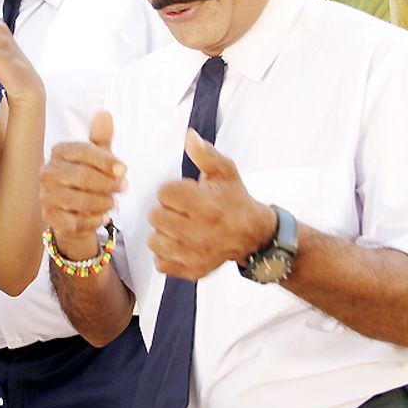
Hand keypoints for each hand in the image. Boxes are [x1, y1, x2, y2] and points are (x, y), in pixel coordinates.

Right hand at [40, 112, 126, 259]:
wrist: (74, 214)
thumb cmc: (87, 181)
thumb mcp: (97, 158)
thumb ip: (101, 138)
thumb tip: (104, 113)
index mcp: (59, 152)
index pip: (82, 151)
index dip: (105, 160)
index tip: (123, 169)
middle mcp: (48, 172)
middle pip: (81, 176)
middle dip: (107, 183)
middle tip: (123, 187)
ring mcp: (46, 195)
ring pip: (78, 200)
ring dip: (101, 203)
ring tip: (112, 202)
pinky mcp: (50, 217)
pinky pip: (75, 221)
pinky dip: (92, 221)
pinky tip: (103, 218)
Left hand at [147, 129, 276, 280]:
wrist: (253, 235)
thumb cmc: (234, 199)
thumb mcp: (225, 172)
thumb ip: (205, 154)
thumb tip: (189, 136)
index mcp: (207, 206)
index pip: (164, 194)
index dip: (172, 191)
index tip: (186, 194)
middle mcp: (200, 233)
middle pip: (155, 217)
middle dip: (166, 211)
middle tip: (183, 211)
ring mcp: (195, 256)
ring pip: (154, 241)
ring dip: (163, 233)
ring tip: (180, 227)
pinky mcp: (192, 271)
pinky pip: (160, 263)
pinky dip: (166, 254)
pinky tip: (180, 244)